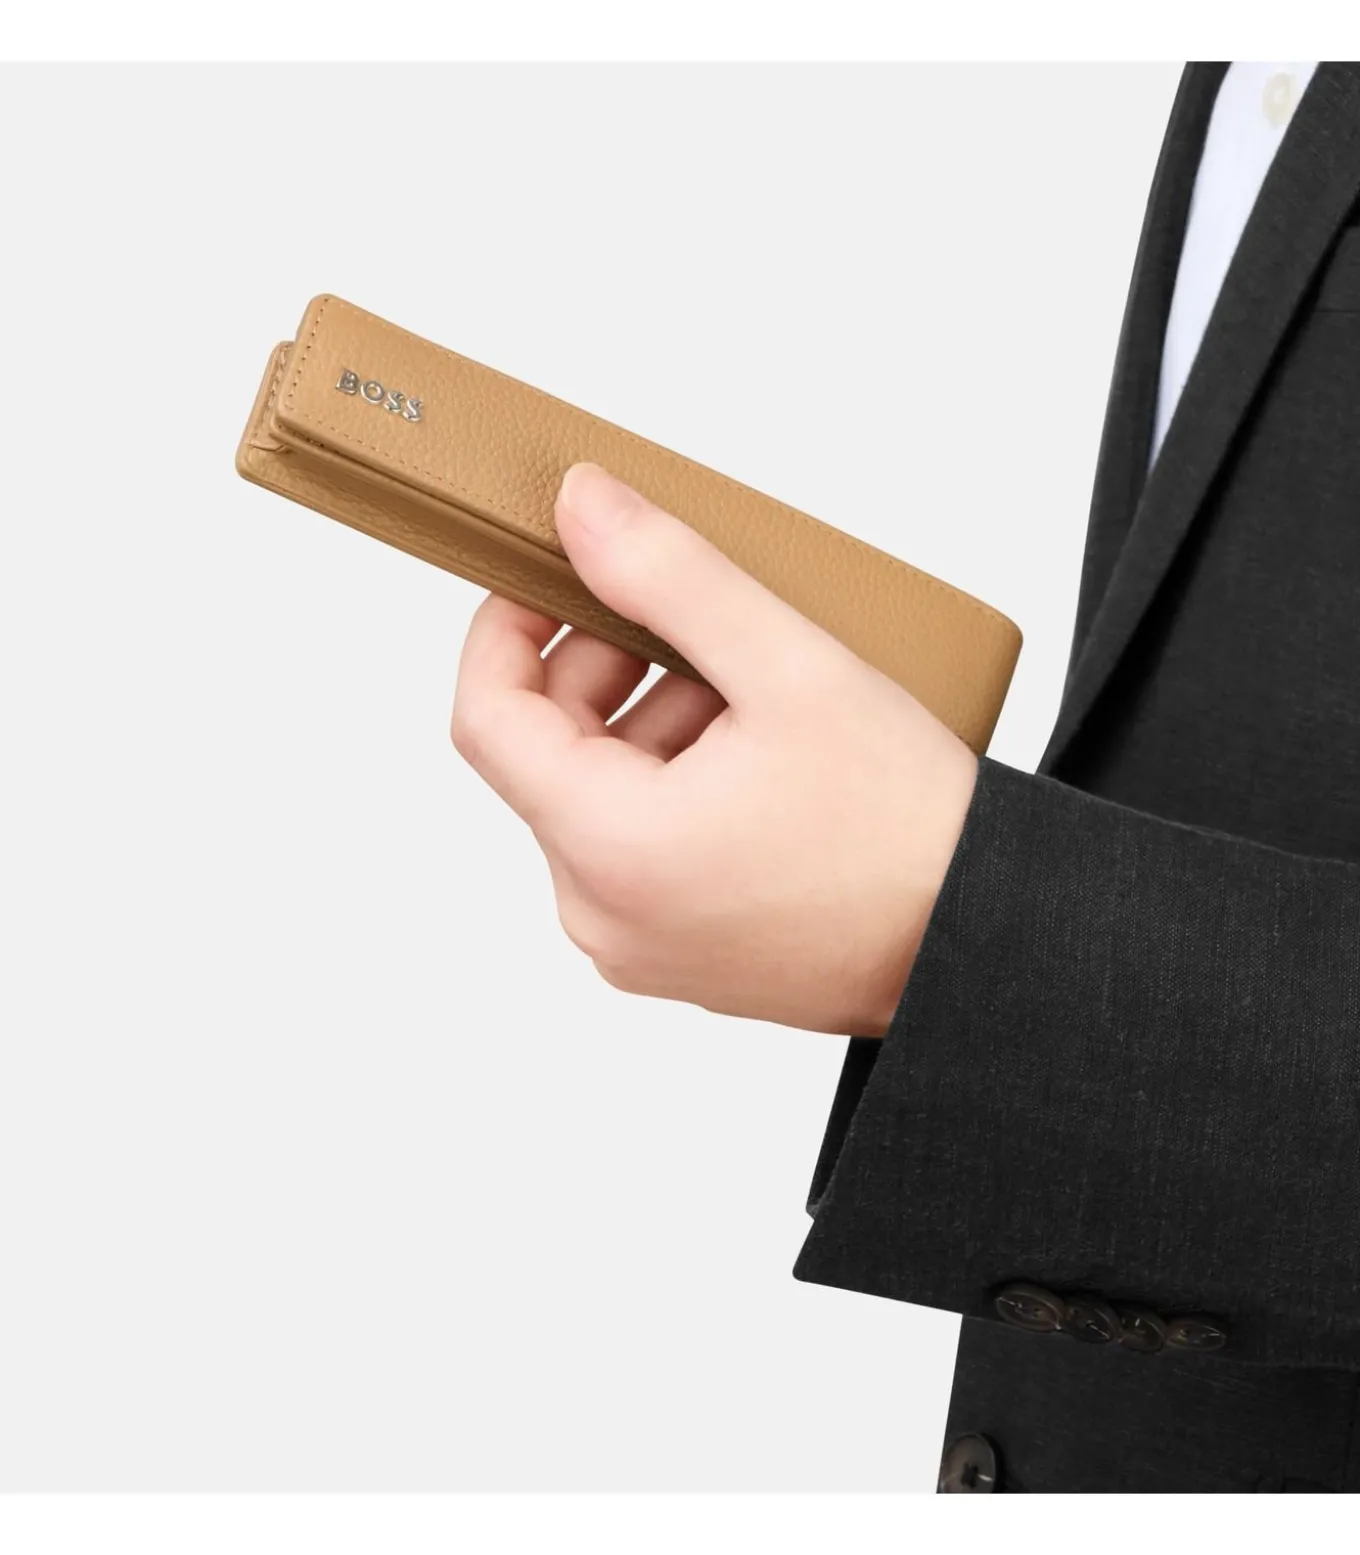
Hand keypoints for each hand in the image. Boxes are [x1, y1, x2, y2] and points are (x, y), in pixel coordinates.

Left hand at [450, 463, 978, 1035]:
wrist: (986, 941)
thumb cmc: (907, 827)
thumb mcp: (789, 669)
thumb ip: (670, 576)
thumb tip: (582, 507)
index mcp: (610, 849)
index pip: (487, 718)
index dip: (503, 628)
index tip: (547, 574)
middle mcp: (604, 914)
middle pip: (547, 755)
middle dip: (603, 668)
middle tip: (685, 620)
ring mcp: (639, 945)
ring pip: (598, 798)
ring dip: (650, 722)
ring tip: (747, 693)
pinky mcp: (679, 956)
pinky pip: (638, 848)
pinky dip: (674, 784)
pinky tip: (756, 754)